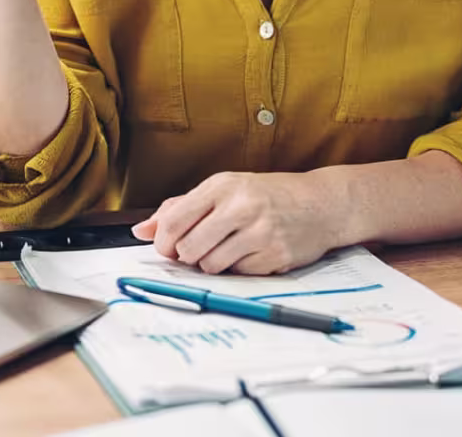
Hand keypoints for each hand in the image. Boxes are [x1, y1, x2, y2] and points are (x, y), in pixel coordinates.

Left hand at [132, 171, 344, 274]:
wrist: (321, 203)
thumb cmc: (267, 195)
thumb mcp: (225, 189)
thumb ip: (181, 208)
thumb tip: (141, 231)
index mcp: (222, 186)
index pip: (174, 221)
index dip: (164, 242)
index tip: (169, 248)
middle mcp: (241, 206)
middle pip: (188, 249)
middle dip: (188, 256)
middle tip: (200, 249)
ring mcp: (260, 232)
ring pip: (210, 266)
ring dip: (213, 264)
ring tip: (229, 248)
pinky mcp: (275, 256)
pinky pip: (237, 276)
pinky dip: (238, 270)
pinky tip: (252, 253)